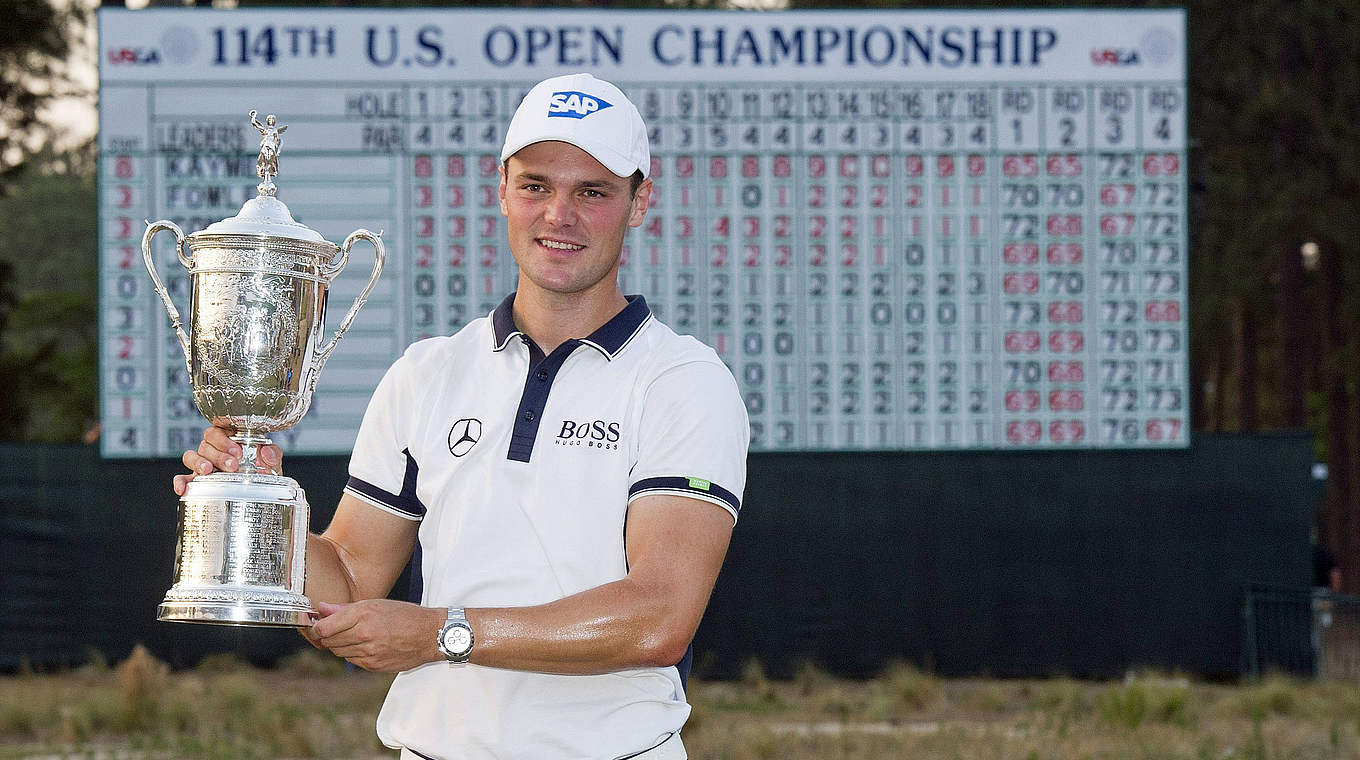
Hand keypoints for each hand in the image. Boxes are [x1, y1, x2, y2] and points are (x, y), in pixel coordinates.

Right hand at [173, 425, 283, 494]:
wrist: (261, 494)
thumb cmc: (263, 473)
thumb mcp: (271, 463)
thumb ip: (272, 454)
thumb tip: (266, 451)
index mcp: (230, 440)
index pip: (219, 430)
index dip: (225, 439)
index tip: (238, 451)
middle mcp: (214, 450)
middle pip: (206, 443)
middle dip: (218, 454)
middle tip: (232, 465)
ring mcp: (203, 465)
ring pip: (191, 456)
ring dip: (198, 463)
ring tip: (208, 471)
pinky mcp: (196, 481)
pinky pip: (182, 478)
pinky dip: (180, 482)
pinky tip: (183, 489)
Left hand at [305, 599, 444, 671]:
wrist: (429, 634)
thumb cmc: (404, 615)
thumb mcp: (376, 604)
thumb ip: (345, 609)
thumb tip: (322, 608)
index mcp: (363, 614)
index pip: (324, 628)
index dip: (316, 627)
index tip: (317, 625)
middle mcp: (364, 634)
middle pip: (328, 641)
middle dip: (327, 636)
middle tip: (332, 629)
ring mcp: (368, 652)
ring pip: (339, 652)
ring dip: (340, 645)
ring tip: (353, 636)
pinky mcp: (373, 665)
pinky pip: (352, 660)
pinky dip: (353, 653)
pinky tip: (364, 645)